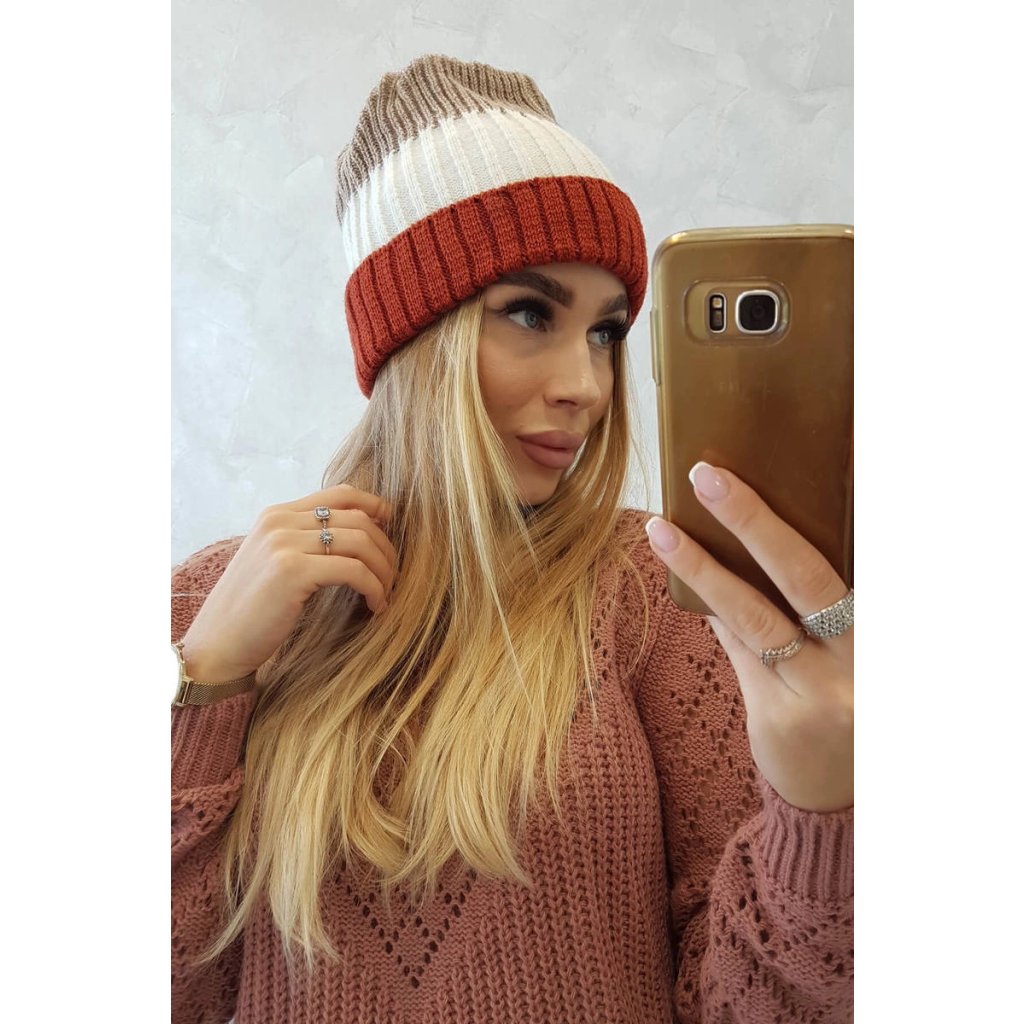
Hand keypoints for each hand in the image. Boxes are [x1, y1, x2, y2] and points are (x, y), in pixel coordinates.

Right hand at [180, 484, 396, 682]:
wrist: (218, 644)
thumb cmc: (252, 611)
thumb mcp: (275, 562)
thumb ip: (306, 542)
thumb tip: (359, 536)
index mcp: (276, 514)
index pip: (341, 493)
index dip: (375, 507)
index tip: (392, 531)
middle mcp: (279, 521)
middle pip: (357, 518)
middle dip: (385, 547)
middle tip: (393, 576)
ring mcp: (283, 543)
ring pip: (360, 542)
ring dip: (384, 570)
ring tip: (386, 594)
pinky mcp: (292, 571)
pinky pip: (353, 570)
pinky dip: (374, 587)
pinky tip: (375, 606)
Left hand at [645, 462, 852, 812]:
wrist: (839, 799)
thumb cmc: (843, 705)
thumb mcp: (844, 651)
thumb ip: (808, 602)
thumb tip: (749, 535)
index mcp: (878, 631)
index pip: (847, 560)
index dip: (815, 513)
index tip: (787, 466)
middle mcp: (860, 659)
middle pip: (803, 574)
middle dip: (754, 520)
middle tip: (707, 476)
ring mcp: (820, 692)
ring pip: (752, 614)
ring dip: (703, 566)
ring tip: (661, 529)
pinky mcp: (776, 716)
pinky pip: (736, 649)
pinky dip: (711, 610)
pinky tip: (680, 577)